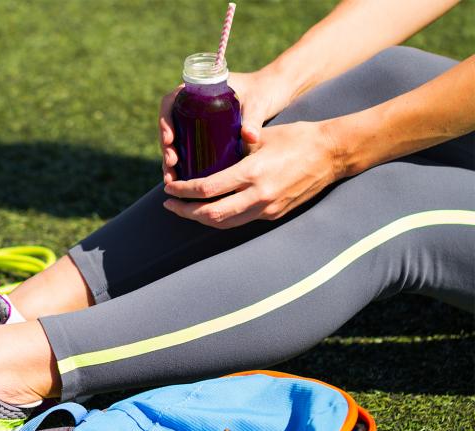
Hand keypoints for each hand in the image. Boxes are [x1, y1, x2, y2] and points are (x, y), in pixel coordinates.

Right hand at [158, 69, 294, 182]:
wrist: (274, 93)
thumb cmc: (265, 91)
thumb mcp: (258, 103)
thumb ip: (253, 118)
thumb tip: (249, 137)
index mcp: (198, 89)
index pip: (171, 102)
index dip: (165, 121)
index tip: (170, 139)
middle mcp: (193, 104)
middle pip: (170, 126)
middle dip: (166, 147)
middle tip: (171, 164)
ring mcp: (197, 120)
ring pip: (175, 140)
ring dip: (170, 159)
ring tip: (171, 178)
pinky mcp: (205, 134)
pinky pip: (186, 148)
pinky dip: (182, 163)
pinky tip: (181, 180)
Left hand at [163, 121, 343, 228]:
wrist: (332, 154)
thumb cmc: (296, 137)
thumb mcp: (261, 137)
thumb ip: (234, 147)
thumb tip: (204, 153)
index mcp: (252, 173)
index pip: (207, 189)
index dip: (183, 191)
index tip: (169, 186)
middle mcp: (258, 196)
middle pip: (211, 214)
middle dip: (185, 211)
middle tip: (169, 203)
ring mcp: (267, 208)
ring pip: (225, 223)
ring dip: (201, 219)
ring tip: (184, 210)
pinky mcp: (274, 214)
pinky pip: (241, 220)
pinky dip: (221, 217)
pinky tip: (210, 209)